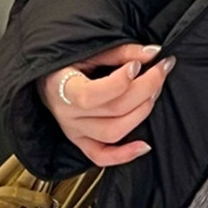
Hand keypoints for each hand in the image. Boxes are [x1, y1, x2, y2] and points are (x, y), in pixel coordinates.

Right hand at [38, 42, 175, 166]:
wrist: (47, 78)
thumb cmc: (68, 62)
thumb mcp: (89, 51)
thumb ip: (121, 51)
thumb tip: (153, 53)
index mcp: (62, 88)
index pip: (93, 95)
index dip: (121, 82)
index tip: (137, 64)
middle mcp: (68, 114)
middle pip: (114, 110)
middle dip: (146, 88)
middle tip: (160, 70)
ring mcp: (74, 131)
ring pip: (114, 132)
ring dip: (142, 112)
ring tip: (154, 92)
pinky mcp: (81, 142)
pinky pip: (101, 157)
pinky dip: (124, 155)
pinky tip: (145, 145)